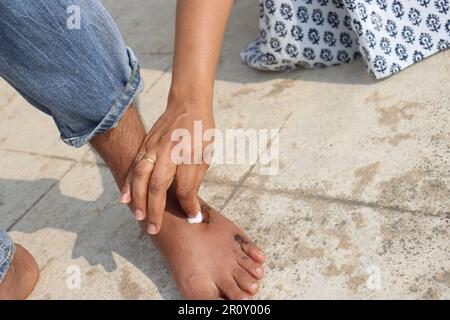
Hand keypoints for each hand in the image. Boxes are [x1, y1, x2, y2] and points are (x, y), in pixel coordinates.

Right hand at [120, 98, 214, 234]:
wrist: (188, 103)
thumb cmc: (202, 131)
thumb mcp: (207, 153)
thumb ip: (196, 178)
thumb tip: (189, 204)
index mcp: (190, 153)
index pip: (187, 186)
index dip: (188, 204)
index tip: (192, 217)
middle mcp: (170, 150)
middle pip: (159, 185)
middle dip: (156, 209)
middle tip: (155, 229)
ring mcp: (154, 146)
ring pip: (141, 176)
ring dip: (138, 199)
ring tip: (139, 217)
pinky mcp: (145, 144)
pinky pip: (134, 166)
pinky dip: (128, 183)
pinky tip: (125, 198)